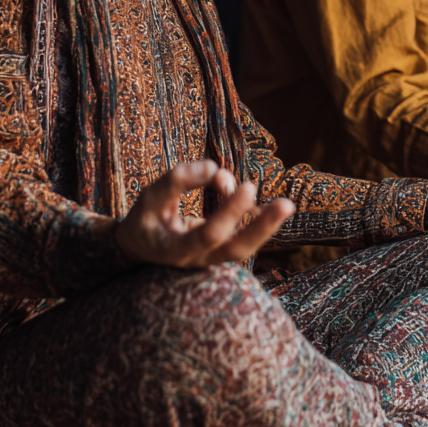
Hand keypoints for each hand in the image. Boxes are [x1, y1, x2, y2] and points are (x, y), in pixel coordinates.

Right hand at [114, 160, 294, 266]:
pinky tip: (274, 208)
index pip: (209, 234)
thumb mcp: (149, 197)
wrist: (142, 246)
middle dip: (262, 228)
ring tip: (284, 204)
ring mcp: (211, 259)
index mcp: (176, 250)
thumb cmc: (146, 218)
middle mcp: (198, 259)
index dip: (230, 211)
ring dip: (267, 226)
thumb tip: (214, 166)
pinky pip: (245, 239)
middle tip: (286, 205)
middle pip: (236, 250)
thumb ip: (177, 181)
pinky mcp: (220, 251)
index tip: (244, 185)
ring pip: (244, 248)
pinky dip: (259, 223)